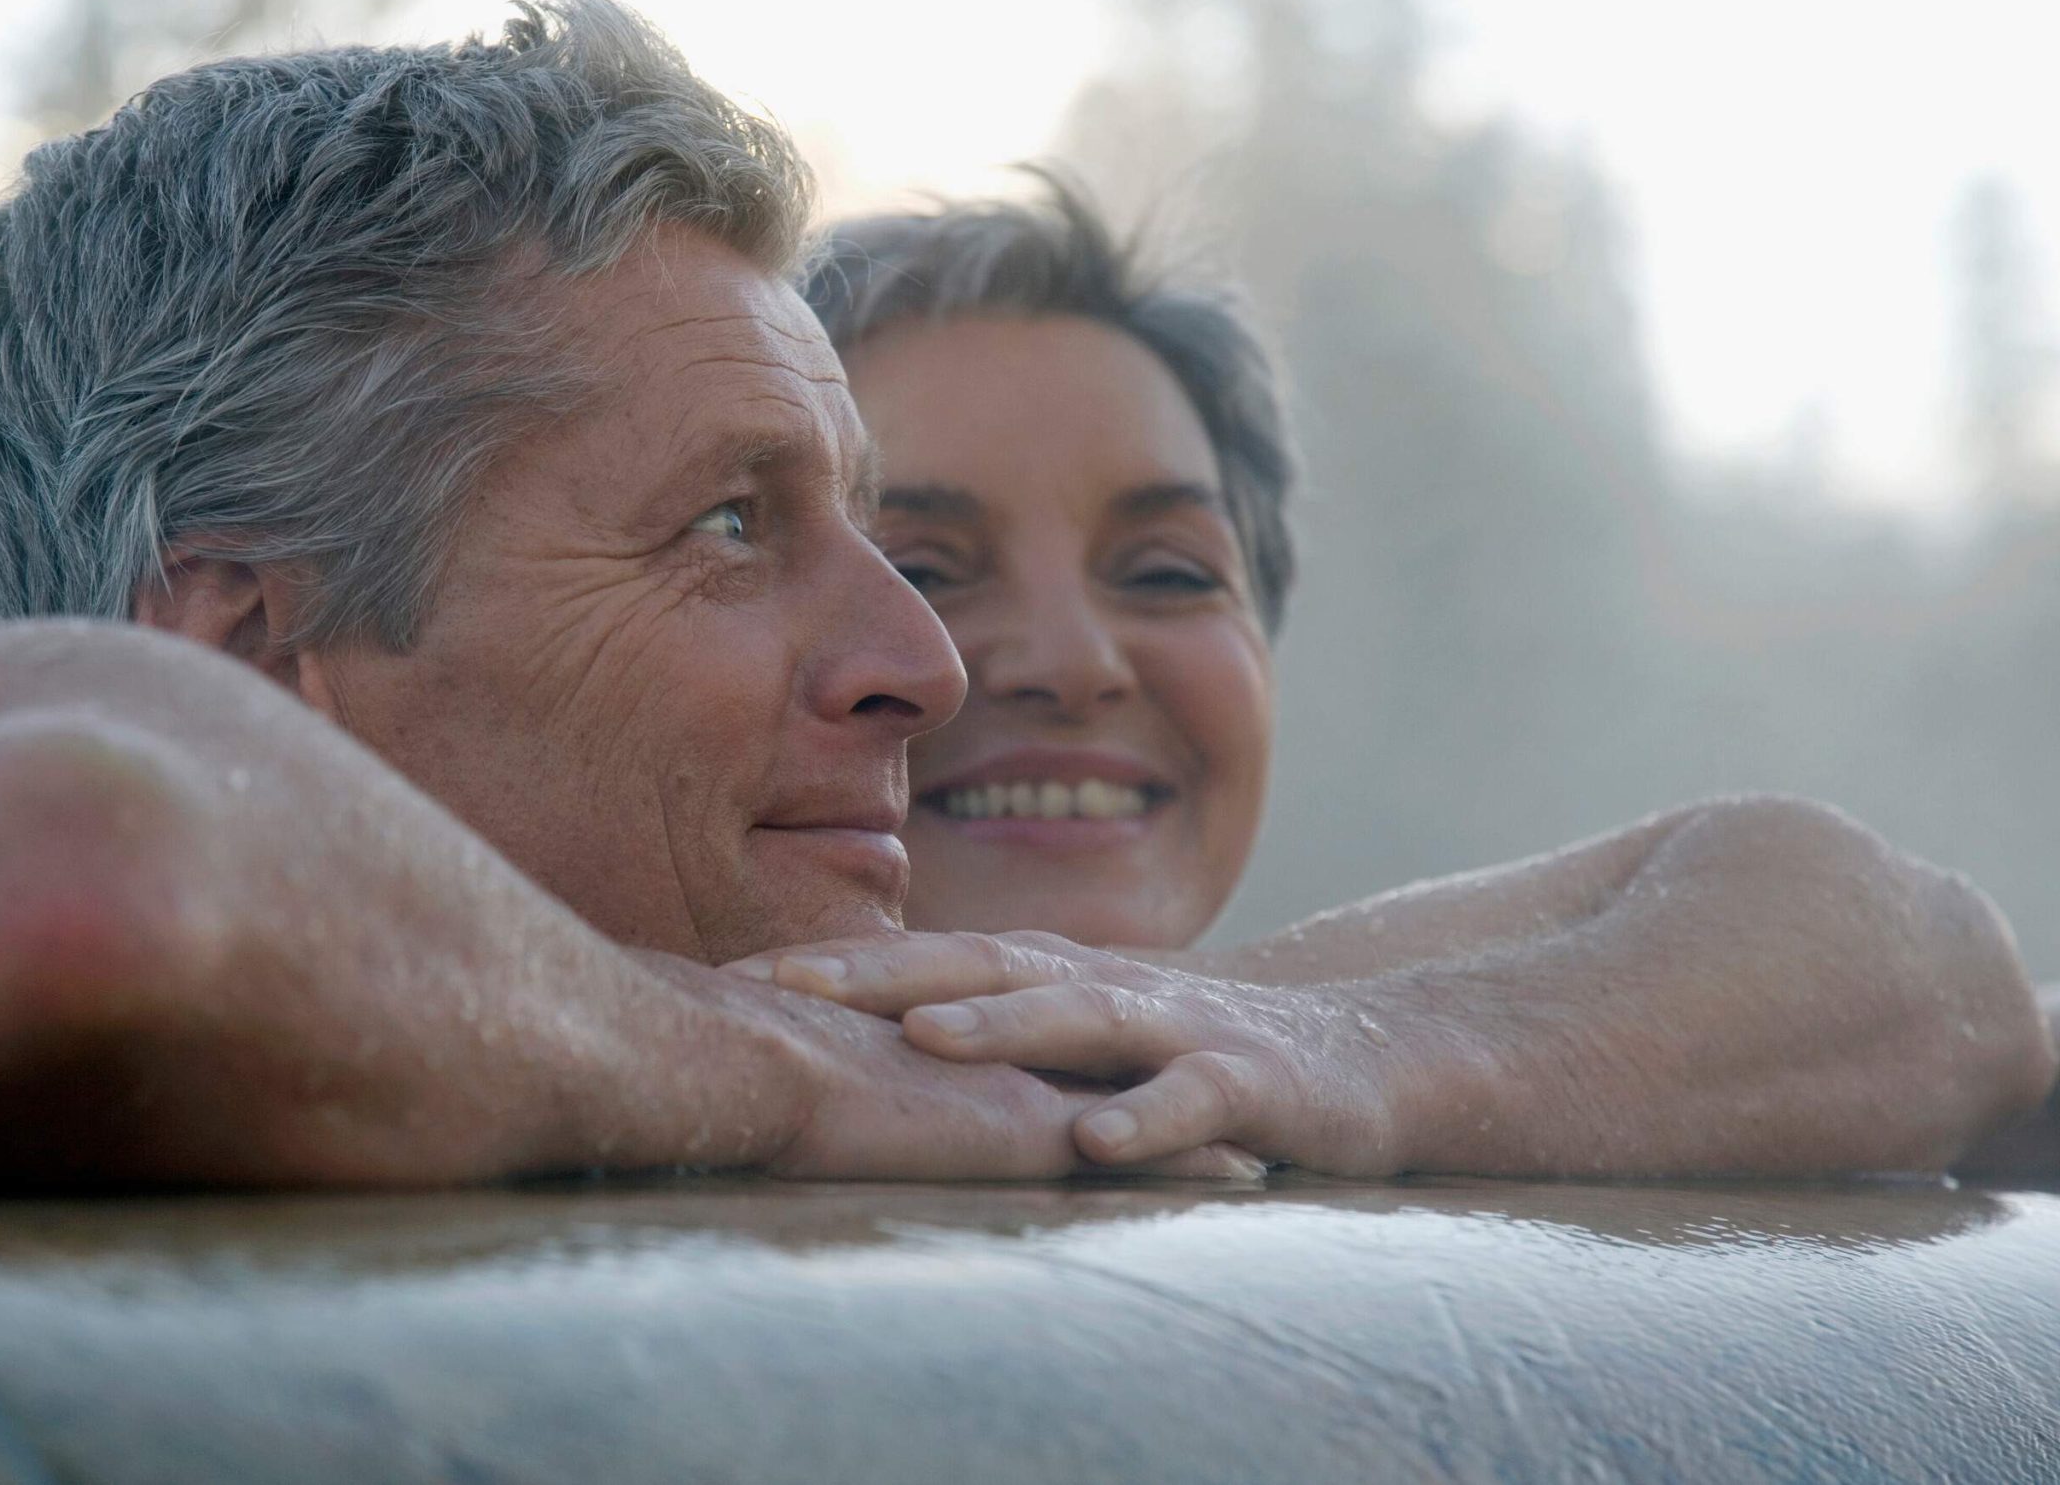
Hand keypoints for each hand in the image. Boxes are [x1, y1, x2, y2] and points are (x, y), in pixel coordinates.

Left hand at [694, 968, 1263, 1182]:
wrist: (1369, 1054)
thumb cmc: (1193, 1053)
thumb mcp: (1081, 1037)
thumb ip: (992, 1032)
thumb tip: (860, 1045)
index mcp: (1053, 975)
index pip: (927, 959)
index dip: (835, 964)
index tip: (733, 978)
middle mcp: (1103, 986)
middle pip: (978, 966)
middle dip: (878, 973)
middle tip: (782, 985)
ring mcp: (1178, 1028)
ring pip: (1077, 1018)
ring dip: (999, 1026)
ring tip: (921, 1037)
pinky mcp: (1249, 1084)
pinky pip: (1191, 1100)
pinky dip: (1143, 1118)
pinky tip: (1091, 1142)